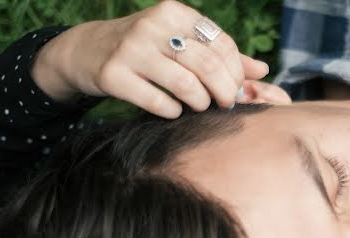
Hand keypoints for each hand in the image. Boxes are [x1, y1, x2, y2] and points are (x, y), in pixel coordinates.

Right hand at [31, 0, 269, 116]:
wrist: (87, 51)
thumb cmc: (145, 49)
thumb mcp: (180, 42)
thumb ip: (220, 55)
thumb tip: (262, 70)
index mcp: (174, 13)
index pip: (220, 43)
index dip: (236, 71)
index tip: (236, 88)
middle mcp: (153, 26)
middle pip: (207, 64)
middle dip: (224, 90)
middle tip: (224, 104)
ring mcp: (131, 50)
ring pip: (185, 84)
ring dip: (200, 102)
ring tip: (199, 105)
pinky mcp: (113, 75)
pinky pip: (158, 101)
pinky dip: (172, 111)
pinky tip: (172, 110)